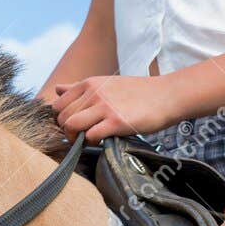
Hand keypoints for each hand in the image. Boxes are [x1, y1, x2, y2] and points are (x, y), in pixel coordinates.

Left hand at [53, 74, 183, 141]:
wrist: (167, 95)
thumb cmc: (138, 92)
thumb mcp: (106, 83)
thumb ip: (79, 88)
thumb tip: (57, 89)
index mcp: (89, 83)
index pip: (57, 104)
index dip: (62, 119)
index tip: (73, 127)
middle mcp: (93, 93)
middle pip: (62, 117)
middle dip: (67, 132)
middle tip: (80, 138)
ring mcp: (104, 107)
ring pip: (71, 125)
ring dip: (76, 138)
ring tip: (88, 141)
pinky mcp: (116, 122)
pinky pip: (90, 136)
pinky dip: (92, 142)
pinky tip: (102, 140)